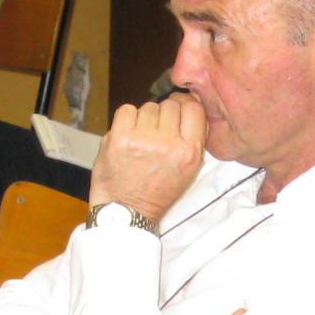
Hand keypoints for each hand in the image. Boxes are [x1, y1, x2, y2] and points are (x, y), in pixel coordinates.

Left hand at [88, 94, 205, 219]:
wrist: (127, 210)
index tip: (178, 107)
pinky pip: (127, 110)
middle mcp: (169, 144)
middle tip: (156, 131)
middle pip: (170, 105)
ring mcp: (143, 139)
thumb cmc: (157, 192)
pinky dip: (126, 119)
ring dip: (144, 118)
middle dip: (163, 114)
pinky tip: (127, 135)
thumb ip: (192, 140)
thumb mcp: (188, 171)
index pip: (194, 109)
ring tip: (141, 138)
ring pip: (148, 107)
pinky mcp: (120, 138)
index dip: (185, 104)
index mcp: (190, 152)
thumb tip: (188, 107)